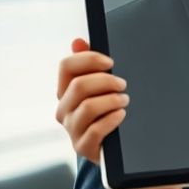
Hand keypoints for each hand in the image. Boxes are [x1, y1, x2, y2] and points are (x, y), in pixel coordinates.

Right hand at [56, 37, 127, 164]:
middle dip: (106, 81)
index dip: (89, 59)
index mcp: (65, 90)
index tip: (110, 62)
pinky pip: (96, 130)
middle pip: (79, 86)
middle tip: (123, 84)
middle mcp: (63, 109)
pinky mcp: (83, 147)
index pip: (66, 66)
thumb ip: (90, 65)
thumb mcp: (100, 89)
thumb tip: (77, 41)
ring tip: (125, 100)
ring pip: (88, 107)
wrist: (112, 148)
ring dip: (112, 100)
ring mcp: (71, 129)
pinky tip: (121, 115)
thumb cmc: (106, 112)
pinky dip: (112, 119)